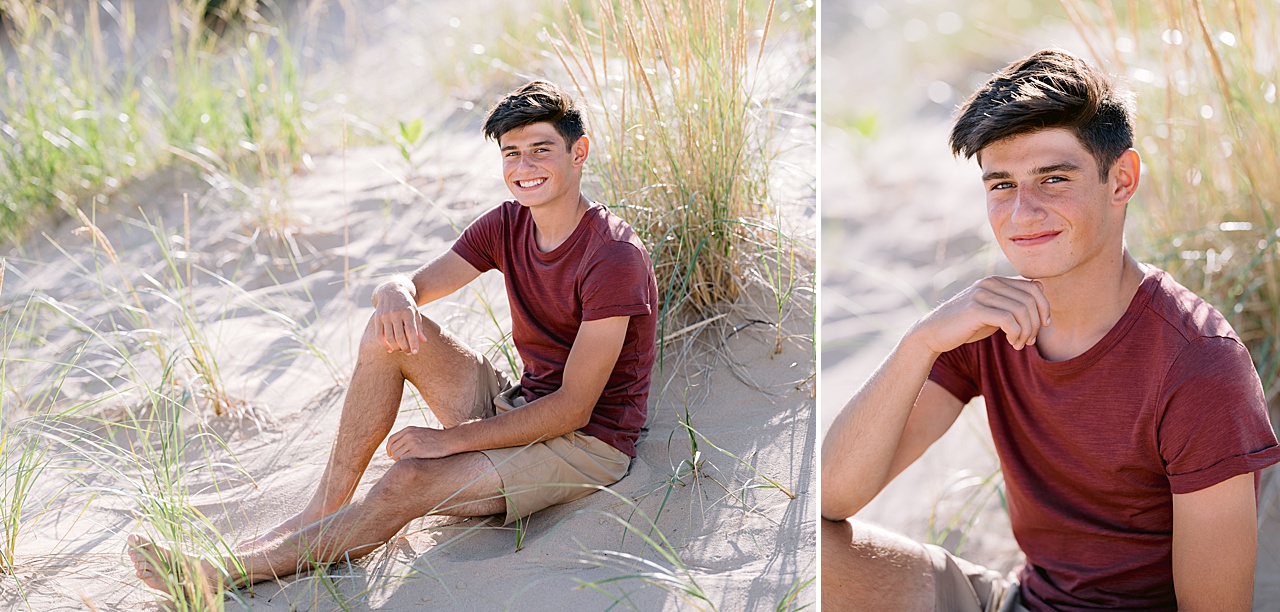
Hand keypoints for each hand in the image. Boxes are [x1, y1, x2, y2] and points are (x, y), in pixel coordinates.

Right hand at [372, 279, 428, 353]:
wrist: (392, 290)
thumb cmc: (406, 304)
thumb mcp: (415, 312)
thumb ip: (419, 327)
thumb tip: (424, 341)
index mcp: (407, 311)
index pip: (410, 330)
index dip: (413, 343)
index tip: (416, 352)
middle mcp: (395, 313)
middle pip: (400, 336)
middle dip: (405, 348)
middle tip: (409, 352)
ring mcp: (385, 316)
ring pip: (389, 338)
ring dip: (396, 347)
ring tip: (401, 350)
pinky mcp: (377, 319)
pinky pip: (379, 336)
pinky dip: (384, 345)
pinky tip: (390, 349)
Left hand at [386, 426, 454, 459]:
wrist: (449, 440)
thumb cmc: (436, 439)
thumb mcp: (421, 432)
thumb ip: (410, 436)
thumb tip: (399, 446)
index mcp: (409, 429)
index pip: (391, 439)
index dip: (389, 448)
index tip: (390, 455)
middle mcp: (409, 435)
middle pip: (393, 448)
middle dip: (394, 456)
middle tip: (399, 461)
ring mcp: (413, 442)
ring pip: (397, 455)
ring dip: (399, 461)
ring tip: (407, 462)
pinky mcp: (418, 451)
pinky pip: (404, 459)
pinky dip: (405, 463)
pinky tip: (411, 463)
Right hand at [910, 276, 1050, 354]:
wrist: (933, 333)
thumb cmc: (965, 325)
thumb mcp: (992, 311)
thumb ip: (1011, 302)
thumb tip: (1040, 293)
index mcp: (996, 281)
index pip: (1034, 286)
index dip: (1044, 307)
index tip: (1042, 326)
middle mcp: (990, 283)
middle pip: (1031, 299)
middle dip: (1036, 324)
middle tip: (1029, 341)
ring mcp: (981, 294)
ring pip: (1022, 310)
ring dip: (1026, 332)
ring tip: (1019, 344)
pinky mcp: (975, 309)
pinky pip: (1008, 320)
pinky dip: (1016, 334)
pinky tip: (1011, 343)